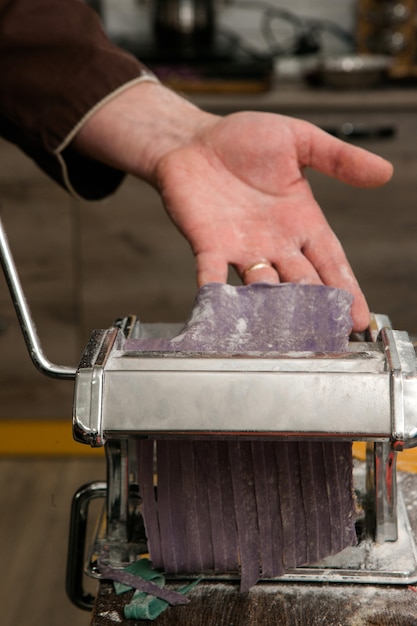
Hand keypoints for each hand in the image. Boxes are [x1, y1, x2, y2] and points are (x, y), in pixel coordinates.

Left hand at [155, 110, 391, 330]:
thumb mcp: (299, 141)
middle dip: (314, 308)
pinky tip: (219, 309)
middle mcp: (275, 242)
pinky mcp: (208, 245)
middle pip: (301, 283)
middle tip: (326, 333)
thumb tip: (385, 172)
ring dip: (273, 304)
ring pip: (262, 284)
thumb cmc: (243, 140)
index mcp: (301, 222)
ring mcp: (241, 247)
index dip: (345, 290)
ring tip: (285, 325)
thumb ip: (337, 158)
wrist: (193, 141)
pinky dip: (215, 292)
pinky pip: (212, 273)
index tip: (358, 318)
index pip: (331, 262)